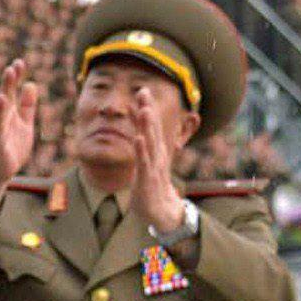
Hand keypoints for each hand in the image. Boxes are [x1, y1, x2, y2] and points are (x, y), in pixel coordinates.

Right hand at [0, 59, 37, 215]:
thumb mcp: (25, 124)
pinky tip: (1, 99)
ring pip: (1, 104)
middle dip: (10, 78)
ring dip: (5, 88)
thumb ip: (28, 106)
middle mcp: (0, 116)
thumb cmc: (12, 147)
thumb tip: (31, 84)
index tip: (20, 61)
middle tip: (16, 63)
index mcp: (9, 112)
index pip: (12, 90)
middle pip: (5, 93)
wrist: (1, 171)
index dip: (16, 77)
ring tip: (9, 73)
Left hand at [125, 83, 185, 232]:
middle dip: (148, 109)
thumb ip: (142, 146)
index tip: (142, 89)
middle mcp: (157, 155)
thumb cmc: (153, 186)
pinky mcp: (148, 179)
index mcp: (156, 150)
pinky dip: (141, 150)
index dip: (146, 107)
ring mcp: (154, 166)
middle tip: (144, 90)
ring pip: (150, 142)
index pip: (150, 126)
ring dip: (147, 125)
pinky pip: (144, 163)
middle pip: (152, 128)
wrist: (162, 211)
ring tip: (144, 109)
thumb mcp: (147, 163)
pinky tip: (138, 138)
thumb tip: (137, 130)